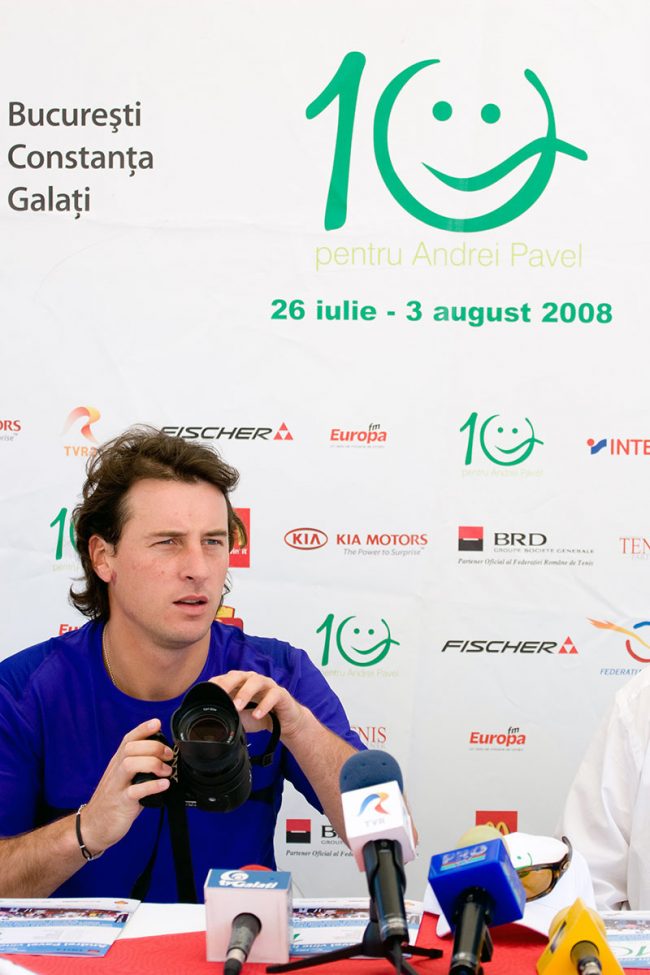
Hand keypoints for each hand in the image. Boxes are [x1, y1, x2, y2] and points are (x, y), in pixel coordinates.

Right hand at [78, 719, 172, 855]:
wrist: (93, 827)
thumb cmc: (114, 801)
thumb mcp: (124, 778)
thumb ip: (139, 765)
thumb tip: (164, 756)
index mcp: (118, 762)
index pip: (128, 739)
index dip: (143, 729)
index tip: (157, 723)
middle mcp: (116, 771)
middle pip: (131, 748)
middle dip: (153, 747)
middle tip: (169, 755)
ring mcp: (117, 787)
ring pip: (130, 764)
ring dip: (152, 763)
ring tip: (166, 771)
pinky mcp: (120, 803)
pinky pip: (135, 792)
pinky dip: (152, 786)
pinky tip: (164, 785)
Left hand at [209, 671, 305, 740]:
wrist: (285, 723)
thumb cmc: (259, 716)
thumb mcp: (240, 717)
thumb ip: (227, 715)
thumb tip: (208, 723)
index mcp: (241, 683)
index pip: (225, 678)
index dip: (216, 683)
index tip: (206, 693)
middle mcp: (253, 680)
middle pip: (239, 675)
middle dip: (228, 683)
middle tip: (220, 695)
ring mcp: (268, 685)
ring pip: (256, 681)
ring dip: (245, 693)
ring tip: (237, 707)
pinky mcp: (281, 694)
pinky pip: (273, 695)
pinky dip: (264, 705)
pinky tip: (257, 715)